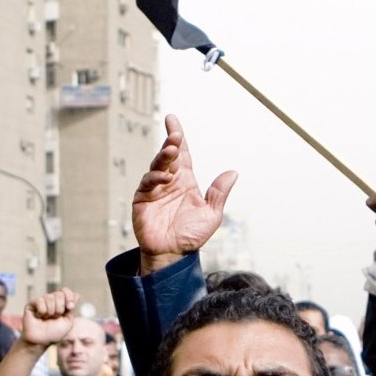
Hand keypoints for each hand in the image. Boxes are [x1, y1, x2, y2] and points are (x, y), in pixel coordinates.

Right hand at [18, 287, 79, 349]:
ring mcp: (41, 302)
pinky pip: (40, 301)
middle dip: (60, 308)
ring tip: (46, 318)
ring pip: (49, 297)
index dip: (69, 296)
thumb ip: (71, 308)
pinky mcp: (31, 304)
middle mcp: (51, 301)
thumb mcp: (68, 322)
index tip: (70, 307)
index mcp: (60, 304)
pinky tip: (39, 317)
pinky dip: (42, 311)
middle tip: (55, 317)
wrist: (41, 341)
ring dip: (50, 312)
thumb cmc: (54, 333)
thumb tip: (76, 294)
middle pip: (59, 294)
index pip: (65, 291)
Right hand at [132, 114, 236, 273]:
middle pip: (169, 156)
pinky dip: (156, 178)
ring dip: (163, 156)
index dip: (178, 137)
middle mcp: (169, 182)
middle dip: (171, 142)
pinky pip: (148, 183)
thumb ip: (219, 193)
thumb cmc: (191, 236)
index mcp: (185, 181)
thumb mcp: (211, 214)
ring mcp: (155, 189)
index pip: (182, 154)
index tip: (173, 120)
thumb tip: (233, 172)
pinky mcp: (143, 199)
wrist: (173, 255)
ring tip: (171, 150)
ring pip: (157, 166)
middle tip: (175, 133)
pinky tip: (165, 178)